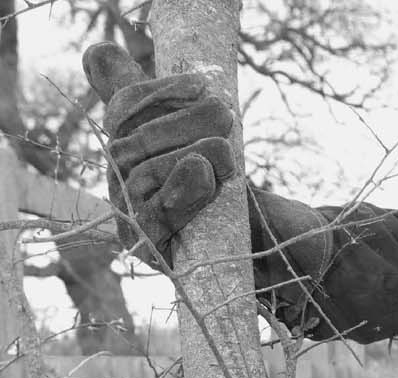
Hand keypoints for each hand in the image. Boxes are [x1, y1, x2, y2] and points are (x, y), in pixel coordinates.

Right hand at [82, 42, 235, 262]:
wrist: (242, 240)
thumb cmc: (215, 179)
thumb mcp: (190, 133)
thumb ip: (153, 100)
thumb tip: (97, 53)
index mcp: (124, 141)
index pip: (127, 106)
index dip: (161, 92)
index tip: (201, 85)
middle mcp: (118, 176)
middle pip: (140, 139)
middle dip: (188, 123)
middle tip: (227, 119)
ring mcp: (127, 212)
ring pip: (148, 171)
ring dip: (193, 155)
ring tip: (226, 154)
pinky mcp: (145, 245)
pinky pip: (156, 213)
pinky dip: (181, 189)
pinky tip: (202, 172)